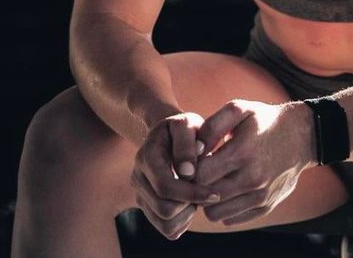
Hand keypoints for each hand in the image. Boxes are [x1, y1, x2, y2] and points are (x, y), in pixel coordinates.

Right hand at [130, 111, 220, 239]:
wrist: (170, 133)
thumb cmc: (183, 127)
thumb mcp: (187, 124)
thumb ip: (187, 145)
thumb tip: (187, 173)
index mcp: (146, 157)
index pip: (166, 187)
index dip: (192, 193)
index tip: (215, 192)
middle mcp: (138, 178)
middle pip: (165, 209)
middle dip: (191, 203)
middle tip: (207, 190)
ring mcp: (141, 194)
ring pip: (165, 223)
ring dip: (187, 214)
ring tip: (198, 194)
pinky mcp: (148, 207)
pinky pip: (167, 229)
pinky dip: (183, 221)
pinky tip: (191, 201)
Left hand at [193, 99, 314, 226]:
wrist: (301, 135)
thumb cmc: (264, 120)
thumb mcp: (239, 110)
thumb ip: (212, 126)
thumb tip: (194, 150)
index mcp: (242, 152)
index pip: (199, 174)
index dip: (191, 168)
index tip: (195, 159)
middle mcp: (252, 178)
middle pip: (205, 196)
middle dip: (196, 186)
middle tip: (201, 172)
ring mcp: (260, 195)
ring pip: (215, 214)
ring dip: (209, 200)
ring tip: (213, 181)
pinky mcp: (266, 206)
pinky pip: (231, 219)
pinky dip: (224, 208)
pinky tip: (228, 189)